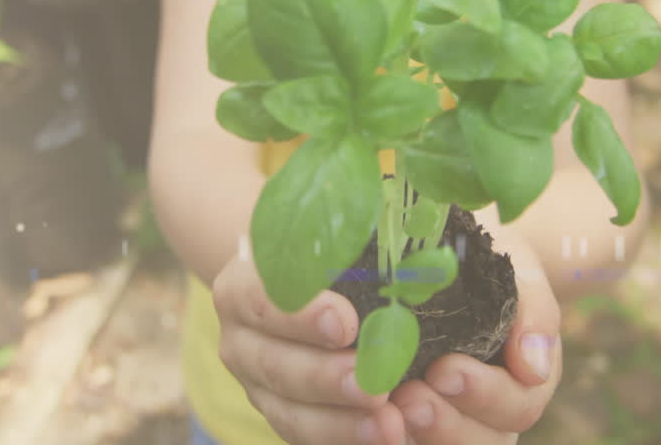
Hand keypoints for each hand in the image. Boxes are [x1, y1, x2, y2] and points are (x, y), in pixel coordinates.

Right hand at [211, 244, 410, 444]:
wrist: (295, 284)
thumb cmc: (321, 252)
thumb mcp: (326, 236)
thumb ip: (355, 241)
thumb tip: (421, 244)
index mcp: (241, 286)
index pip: (261, 299)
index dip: (300, 315)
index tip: (345, 323)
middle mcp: (239, 338)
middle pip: (275, 364)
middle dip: (327, 378)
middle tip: (375, 386)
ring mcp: (256, 383)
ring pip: (290, 410)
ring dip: (341, 422)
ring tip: (389, 425)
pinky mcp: (280, 412)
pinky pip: (306, 434)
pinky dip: (344, 439)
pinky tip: (384, 439)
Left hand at [389, 235, 561, 443]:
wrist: (441, 259)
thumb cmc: (487, 266)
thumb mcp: (517, 273)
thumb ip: (533, 312)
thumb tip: (532, 369)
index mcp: (522, 381)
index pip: (517, 406)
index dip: (484, 395)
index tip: (445, 370)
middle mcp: (488, 414)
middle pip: (481, 443)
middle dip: (446, 424)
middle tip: (409, 399)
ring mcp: (448, 421)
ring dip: (414, 435)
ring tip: (386, 407)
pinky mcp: (406, 422)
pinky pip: (398, 440)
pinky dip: (380, 436)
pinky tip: (361, 418)